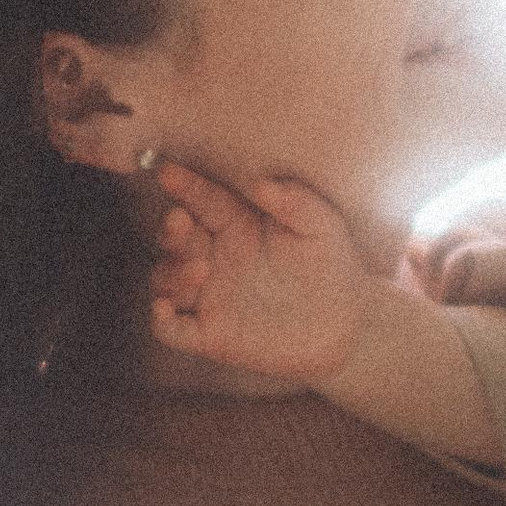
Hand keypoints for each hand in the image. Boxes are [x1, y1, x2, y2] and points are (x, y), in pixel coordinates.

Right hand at [147, 162, 373, 383]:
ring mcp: (207, 295)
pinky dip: (160, 319)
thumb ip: (296, 202)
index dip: (184, 186)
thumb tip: (260, 183)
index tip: (170, 172)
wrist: (345, 324)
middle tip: (180, 219)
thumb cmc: (331, 265)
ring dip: (171, 272)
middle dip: (170, 228)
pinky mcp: (208, 334)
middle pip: (173, 238)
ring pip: (164, 279)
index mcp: (235, 223)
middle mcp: (213, 256)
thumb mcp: (323, 226)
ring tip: (200, 268)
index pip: (201, 199)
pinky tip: (165, 309)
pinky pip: (169, 328)